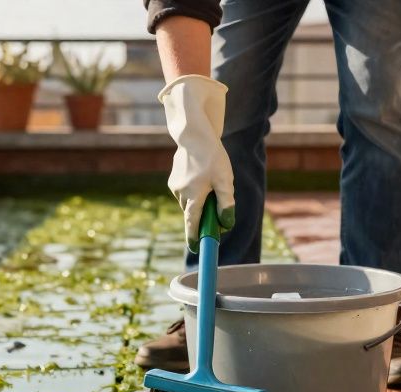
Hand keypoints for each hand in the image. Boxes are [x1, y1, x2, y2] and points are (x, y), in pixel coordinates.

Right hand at [159, 74, 235, 246]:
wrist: (193, 133)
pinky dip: (195, 188)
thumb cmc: (211, 156)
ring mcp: (175, 184)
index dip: (195, 237)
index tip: (196, 249)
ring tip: (211, 181)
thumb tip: (226, 224)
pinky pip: (186, 189)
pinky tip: (202, 173)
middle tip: (217, 211)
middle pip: (193, 212)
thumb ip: (226, 204)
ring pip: (189, 200)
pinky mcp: (174, 176)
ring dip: (200, 199)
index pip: (193, 223)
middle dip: (203, 215)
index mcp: (193, 196)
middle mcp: (180, 193)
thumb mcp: (225, 180)